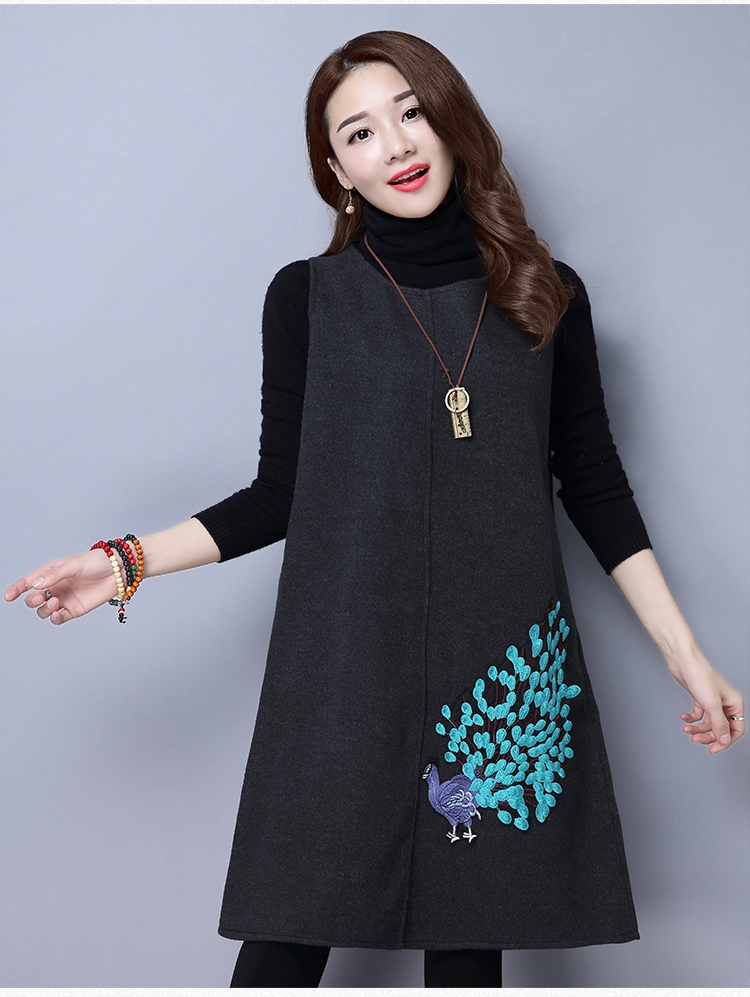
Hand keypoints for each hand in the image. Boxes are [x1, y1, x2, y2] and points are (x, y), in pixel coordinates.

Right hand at [4, 549, 118, 624]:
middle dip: (32, 600)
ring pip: (43, 611)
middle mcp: (56, 587)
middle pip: (33, 599)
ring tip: (55, 602)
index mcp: (51, 573)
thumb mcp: (74, 565)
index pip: (28, 582)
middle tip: (43, 596)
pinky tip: (57, 614)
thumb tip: (36, 584)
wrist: (120, 570)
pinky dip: (55, 619)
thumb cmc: (97, 562)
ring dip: (44, 609)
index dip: (16, 589)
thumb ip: (55, 575)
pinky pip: (59, 618)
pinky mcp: (75, 610)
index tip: (8, 597)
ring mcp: (65, 599)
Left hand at [667, 647, 744, 753]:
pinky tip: (684, 717)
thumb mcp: (711, 705)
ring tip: (686, 729)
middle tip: (695, 739)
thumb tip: (725, 740)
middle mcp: (725, 703)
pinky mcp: (700, 698)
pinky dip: (691, 718)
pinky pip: (698, 714)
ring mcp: (712, 701)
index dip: (725, 741)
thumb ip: (719, 724)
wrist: (682, 661)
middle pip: (720, 728)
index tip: (713, 749)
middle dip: (707, 735)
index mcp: (734, 703)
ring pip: (708, 723)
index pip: (735, 729)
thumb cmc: (700, 675)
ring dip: (697, 728)